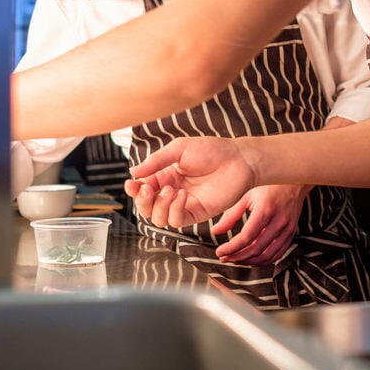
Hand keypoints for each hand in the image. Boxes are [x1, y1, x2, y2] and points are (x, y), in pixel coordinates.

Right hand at [125, 136, 257, 228]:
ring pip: (158, 218)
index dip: (133, 189)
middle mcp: (171, 192)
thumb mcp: (179, 148)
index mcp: (165, 176)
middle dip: (142, 200)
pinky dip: (174, 210)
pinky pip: (176, 220)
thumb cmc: (212, 150)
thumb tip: (133, 172)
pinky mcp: (196, 213)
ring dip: (158, 206)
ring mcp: (183, 204)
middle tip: (148, 189)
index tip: (131, 183)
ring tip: (171, 190)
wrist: (238, 160)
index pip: (142, 188)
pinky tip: (182, 195)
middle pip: (146, 207)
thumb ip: (156, 161)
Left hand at [212, 183, 306, 265]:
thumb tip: (215, 231)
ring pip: (268, 255)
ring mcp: (287, 229)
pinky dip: (264, 260)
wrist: (293, 179)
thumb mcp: (246, 195)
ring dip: (250, 262)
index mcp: (265, 210)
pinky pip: (278, 253)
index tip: (219, 252)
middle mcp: (278, 221)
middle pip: (256, 249)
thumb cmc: (267, 184)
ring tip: (236, 260)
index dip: (231, 248)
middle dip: (238, 257)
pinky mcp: (291, 233)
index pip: (246, 238)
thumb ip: (231, 215)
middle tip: (225, 257)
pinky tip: (252, 260)